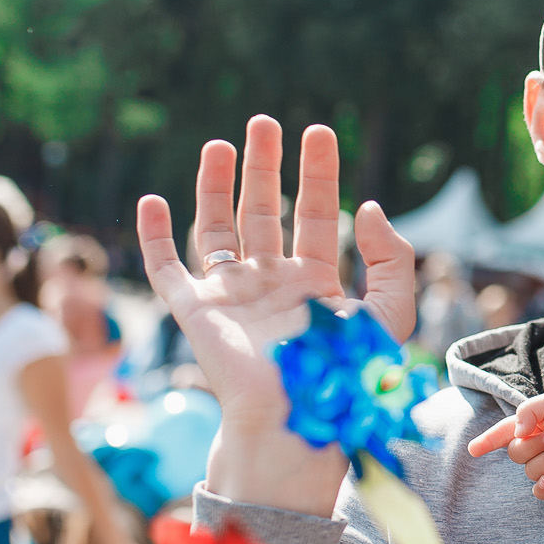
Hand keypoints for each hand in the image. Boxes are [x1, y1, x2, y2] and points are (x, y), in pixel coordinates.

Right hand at [136, 117, 414, 515]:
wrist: (298, 421)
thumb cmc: (346, 378)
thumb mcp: (389, 314)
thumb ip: (391, 260)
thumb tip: (368, 207)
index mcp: (316, 283)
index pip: (317, 216)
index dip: (318, 174)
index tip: (319, 132)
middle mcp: (271, 283)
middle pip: (265, 212)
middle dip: (265, 167)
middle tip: (265, 122)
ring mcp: (231, 296)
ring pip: (218, 229)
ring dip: (216, 186)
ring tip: (220, 144)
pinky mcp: (195, 313)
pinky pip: (168, 269)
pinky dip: (155, 237)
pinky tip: (152, 202)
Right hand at [466, 393, 543, 498]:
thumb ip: (527, 412)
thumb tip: (516, 433)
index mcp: (524, 429)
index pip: (499, 436)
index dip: (485, 442)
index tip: (473, 450)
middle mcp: (530, 449)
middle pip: (515, 454)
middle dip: (533, 445)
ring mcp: (543, 466)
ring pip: (530, 470)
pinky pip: (539, 491)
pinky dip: (542, 486)